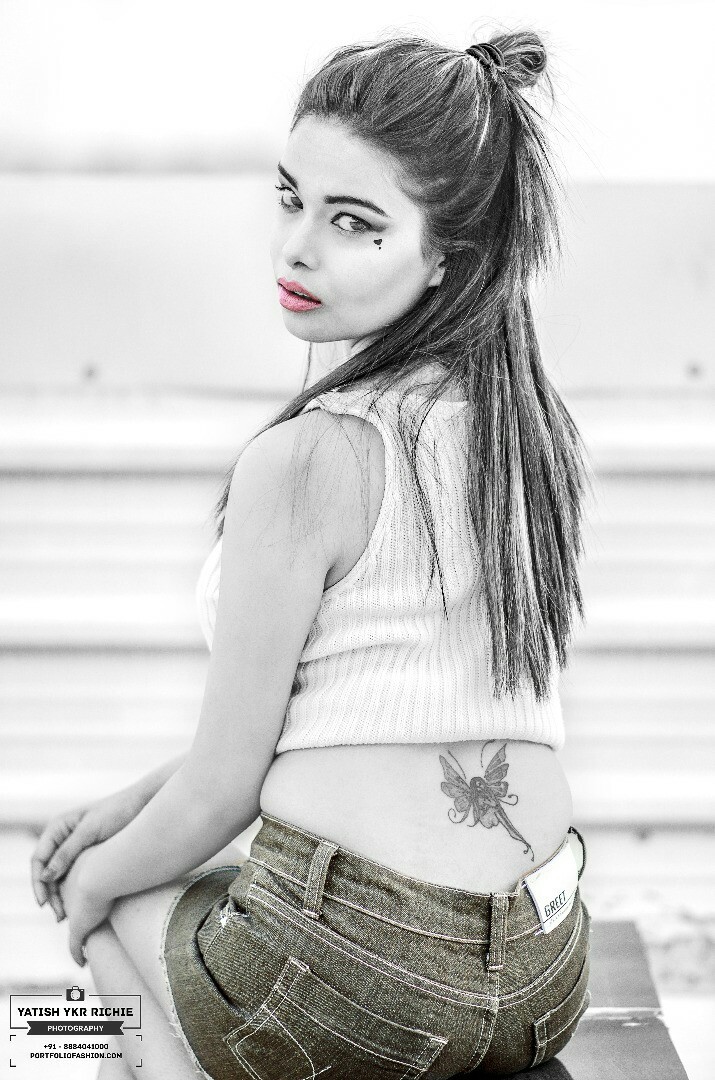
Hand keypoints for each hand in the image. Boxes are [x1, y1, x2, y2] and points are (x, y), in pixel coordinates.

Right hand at [31, 787, 147, 920]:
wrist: (142, 805)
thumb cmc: (117, 811)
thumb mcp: (90, 831)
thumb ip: (67, 852)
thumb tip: (45, 877)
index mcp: (57, 827)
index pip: (38, 859)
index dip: (37, 882)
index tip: (44, 903)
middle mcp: (61, 838)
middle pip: (45, 871)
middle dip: (48, 894)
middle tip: (59, 917)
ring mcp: (73, 848)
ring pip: (57, 877)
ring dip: (59, 896)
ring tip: (66, 917)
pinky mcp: (86, 855)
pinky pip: (72, 876)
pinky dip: (72, 890)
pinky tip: (78, 905)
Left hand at [58, 848, 114, 967]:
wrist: (105, 868)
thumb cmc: (116, 855)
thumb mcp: (117, 851)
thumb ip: (123, 854)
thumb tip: (141, 852)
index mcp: (75, 869)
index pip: (73, 883)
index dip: (78, 892)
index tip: (87, 899)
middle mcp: (69, 890)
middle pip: (70, 904)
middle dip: (76, 912)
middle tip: (86, 921)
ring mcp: (72, 910)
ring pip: (73, 924)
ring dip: (79, 934)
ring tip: (87, 943)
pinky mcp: (78, 927)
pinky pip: (74, 945)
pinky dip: (76, 954)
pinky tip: (81, 962)